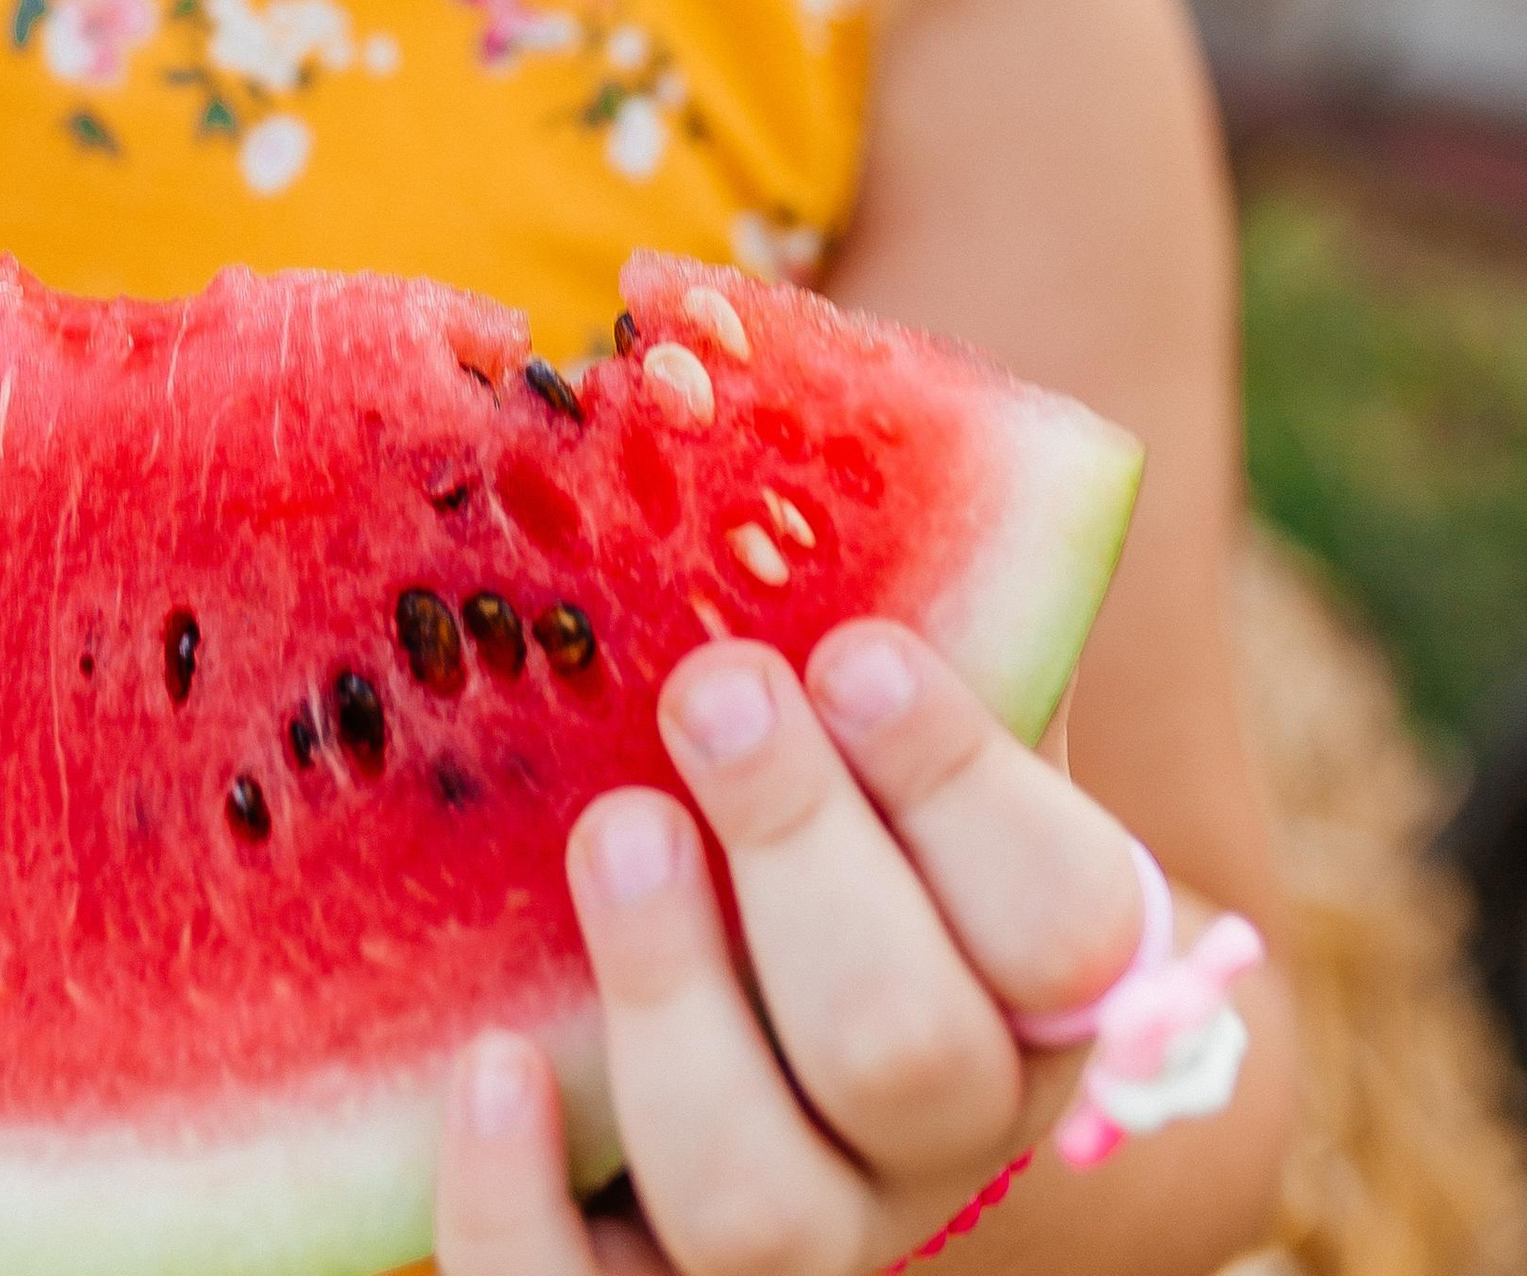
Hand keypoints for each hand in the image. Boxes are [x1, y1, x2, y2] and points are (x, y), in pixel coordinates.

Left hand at [436, 621, 1142, 1275]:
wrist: (790, 1031)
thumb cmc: (831, 797)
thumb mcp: (882, 702)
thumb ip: (874, 573)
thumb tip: (718, 358)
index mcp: (1028, 980)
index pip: (1064, 924)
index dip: (967, 789)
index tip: (858, 652)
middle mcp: (936, 1135)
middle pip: (913, 1058)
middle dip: (810, 864)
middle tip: (715, 695)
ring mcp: (804, 1232)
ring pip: (769, 1213)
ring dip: (680, 1011)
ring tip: (614, 832)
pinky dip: (522, 1218)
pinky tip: (481, 1066)